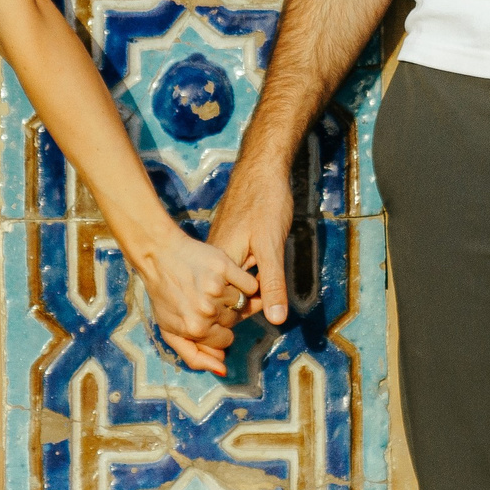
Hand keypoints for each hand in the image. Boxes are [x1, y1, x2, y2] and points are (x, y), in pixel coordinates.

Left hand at [132, 229, 257, 375]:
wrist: (158, 256)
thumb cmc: (164, 295)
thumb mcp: (170, 331)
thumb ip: (195, 356)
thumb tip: (223, 369)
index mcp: (195, 329)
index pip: (226, 341)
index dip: (218, 330)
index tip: (207, 317)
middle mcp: (207, 310)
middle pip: (234, 321)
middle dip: (224, 313)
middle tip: (207, 298)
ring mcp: (217, 287)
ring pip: (243, 302)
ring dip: (234, 296)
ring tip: (215, 287)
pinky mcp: (225, 266)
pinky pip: (250, 284)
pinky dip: (245, 282)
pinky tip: (229, 277)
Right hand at [207, 161, 296, 324]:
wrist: (261, 169)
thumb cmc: (265, 204)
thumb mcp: (272, 247)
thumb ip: (272, 283)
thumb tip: (276, 319)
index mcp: (219, 264)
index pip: (227, 305)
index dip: (247, 311)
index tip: (266, 304)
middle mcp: (214, 260)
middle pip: (228, 297)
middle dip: (247, 301)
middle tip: (269, 288)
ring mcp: (219, 251)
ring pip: (232, 284)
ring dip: (249, 287)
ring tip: (266, 276)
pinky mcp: (227, 243)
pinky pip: (235, 270)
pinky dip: (248, 275)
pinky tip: (261, 264)